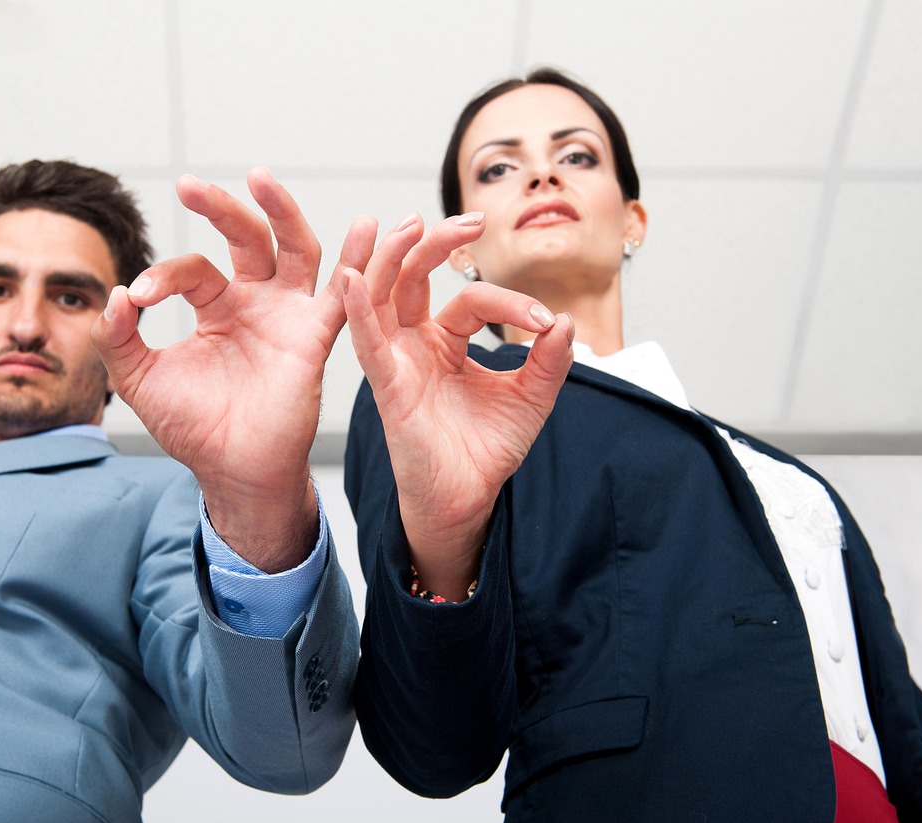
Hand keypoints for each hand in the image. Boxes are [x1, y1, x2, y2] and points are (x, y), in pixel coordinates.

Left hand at [92, 167, 376, 570]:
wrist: (231, 473)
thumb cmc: (192, 428)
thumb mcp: (139, 380)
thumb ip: (117, 338)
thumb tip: (113, 295)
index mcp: (218, 305)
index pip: (194, 269)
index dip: (164, 276)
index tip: (139, 297)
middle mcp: (257, 301)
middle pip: (247, 237)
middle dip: (221, 208)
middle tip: (187, 184)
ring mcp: (288, 316)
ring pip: (296, 248)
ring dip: (282, 211)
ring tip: (260, 179)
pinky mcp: (314, 339)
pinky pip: (342, 296)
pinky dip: (358, 264)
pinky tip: (367, 228)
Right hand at [343, 212, 572, 598]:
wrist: (469, 502)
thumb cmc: (486, 452)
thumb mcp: (530, 399)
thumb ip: (549, 362)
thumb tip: (566, 320)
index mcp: (444, 343)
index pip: (470, 300)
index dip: (510, 303)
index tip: (546, 324)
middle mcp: (414, 346)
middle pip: (411, 278)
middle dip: (434, 244)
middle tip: (469, 221)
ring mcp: (396, 363)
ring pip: (382, 296)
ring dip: (391, 258)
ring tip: (409, 225)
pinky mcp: (387, 387)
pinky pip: (366, 342)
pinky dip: (358, 308)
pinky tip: (356, 278)